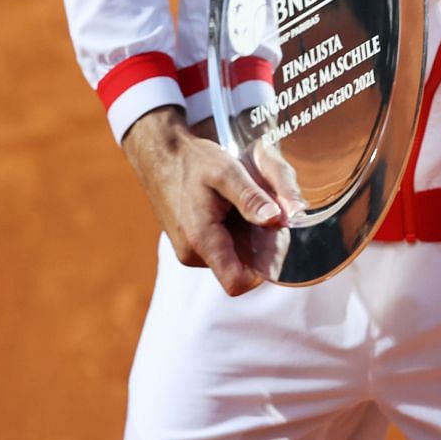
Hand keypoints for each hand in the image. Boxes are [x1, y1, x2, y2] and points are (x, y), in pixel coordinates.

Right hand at [121, 106, 287, 294]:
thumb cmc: (194, 162)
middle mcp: (193, 255)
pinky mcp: (192, 245)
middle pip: (241, 267)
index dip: (264, 269)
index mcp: (201, 241)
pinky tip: (232, 208)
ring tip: (244, 205)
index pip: (237, 283)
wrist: (163, 155)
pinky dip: (235, 232)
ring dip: (247, 236)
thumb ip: (251, 197)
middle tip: (264, 211)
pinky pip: (223, 248)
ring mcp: (191, 252)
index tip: (277, 240)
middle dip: (259, 245)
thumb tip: (277, 220)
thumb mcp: (226, 171)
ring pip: (234, 257)